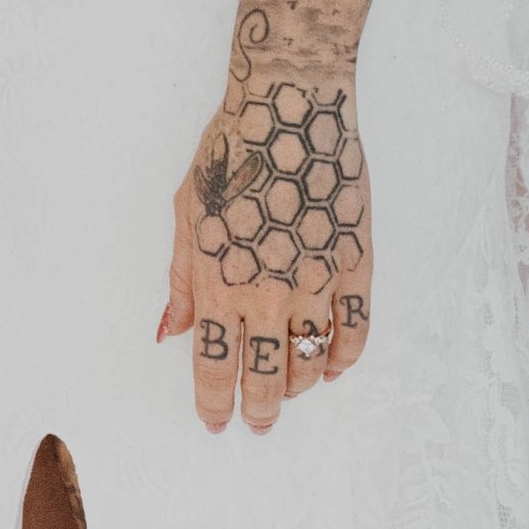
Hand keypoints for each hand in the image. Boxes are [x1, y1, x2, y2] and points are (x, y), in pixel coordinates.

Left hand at [161, 65, 372, 431]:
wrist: (290, 107)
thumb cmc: (230, 152)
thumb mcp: (186, 212)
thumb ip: (182, 279)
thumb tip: (173, 332)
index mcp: (221, 284)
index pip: (216, 370)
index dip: (214, 405)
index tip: (216, 421)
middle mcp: (269, 295)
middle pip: (267, 380)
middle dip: (259, 410)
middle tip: (256, 420)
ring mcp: (317, 283)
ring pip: (311, 365)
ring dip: (298, 387)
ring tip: (289, 388)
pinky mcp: (355, 266)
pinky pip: (355, 333)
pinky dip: (343, 360)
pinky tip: (332, 365)